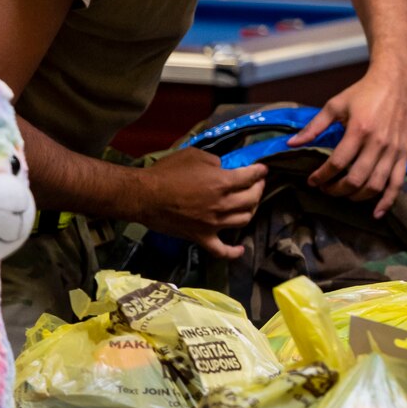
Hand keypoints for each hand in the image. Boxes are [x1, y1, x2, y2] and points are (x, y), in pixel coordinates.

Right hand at [136, 148, 267, 258]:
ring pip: (243, 220)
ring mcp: (213, 224)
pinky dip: (233, 252)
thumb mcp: (194, 155)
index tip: (262, 169)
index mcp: (222, 182)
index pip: (251, 177)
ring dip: (251, 211)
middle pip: (252, 199)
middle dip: (258, 188)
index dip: (260, 171)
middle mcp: (222, 205)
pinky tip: (240, 249)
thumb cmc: (167, 172)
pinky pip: (221, 250)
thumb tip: (224, 168)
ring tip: (249, 204)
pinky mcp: (201, 238)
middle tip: (257, 183)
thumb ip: (215, 161)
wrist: (144, 196)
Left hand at [290, 64, 406, 216]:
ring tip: (343, 194)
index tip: (312, 180)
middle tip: (325, 189)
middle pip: (355, 180)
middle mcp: (378, 143)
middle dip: (336, 190)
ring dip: (356, 197)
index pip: (337, 163)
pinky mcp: (404, 153)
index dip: (321, 176)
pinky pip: (397, 183)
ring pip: (375, 186)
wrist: (396, 81)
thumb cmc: (364, 92)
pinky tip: (376, 212)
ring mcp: (393, 150)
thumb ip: (314, 126)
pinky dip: (387, 201)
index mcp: (359, 129)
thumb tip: (292, 143)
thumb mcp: (335, 104)